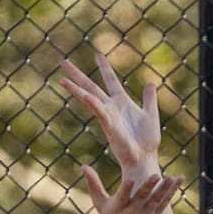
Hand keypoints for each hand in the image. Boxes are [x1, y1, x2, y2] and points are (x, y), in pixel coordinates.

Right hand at [60, 55, 161, 177]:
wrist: (145, 159)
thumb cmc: (147, 142)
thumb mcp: (150, 114)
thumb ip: (149, 99)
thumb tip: (150, 83)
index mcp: (121, 103)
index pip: (110, 80)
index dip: (104, 68)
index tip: (97, 54)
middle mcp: (111, 107)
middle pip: (91, 86)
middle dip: (77, 74)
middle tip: (63, 61)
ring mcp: (108, 116)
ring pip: (89, 98)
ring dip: (76, 89)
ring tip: (62, 79)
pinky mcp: (109, 126)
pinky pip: (99, 112)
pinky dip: (92, 103)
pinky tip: (84, 95)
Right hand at [82, 164, 183, 213]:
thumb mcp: (100, 204)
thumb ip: (93, 184)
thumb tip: (83, 165)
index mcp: (118, 208)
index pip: (122, 197)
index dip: (126, 189)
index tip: (129, 179)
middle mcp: (133, 211)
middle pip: (141, 197)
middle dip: (148, 187)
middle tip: (155, 175)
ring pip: (156, 199)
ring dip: (164, 188)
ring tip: (171, 177)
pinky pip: (166, 201)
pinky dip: (173, 190)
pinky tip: (180, 178)